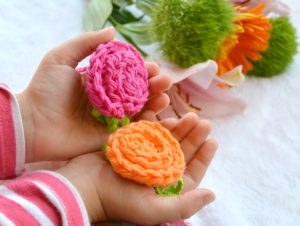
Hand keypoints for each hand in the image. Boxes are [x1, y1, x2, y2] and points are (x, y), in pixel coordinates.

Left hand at [17, 27, 170, 162]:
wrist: (33, 124)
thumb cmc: (45, 90)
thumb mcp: (61, 58)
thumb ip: (86, 43)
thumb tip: (113, 31)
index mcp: (99, 81)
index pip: (126, 74)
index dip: (141, 70)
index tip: (153, 67)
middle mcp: (107, 99)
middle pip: (136, 92)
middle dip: (153, 86)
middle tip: (165, 81)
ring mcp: (110, 119)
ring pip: (138, 110)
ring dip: (154, 103)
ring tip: (165, 98)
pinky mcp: (110, 136)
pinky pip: (132, 129)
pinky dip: (145, 123)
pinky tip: (156, 115)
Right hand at [57, 113, 217, 224]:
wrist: (85, 186)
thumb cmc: (118, 202)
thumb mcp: (154, 210)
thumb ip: (184, 204)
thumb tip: (212, 194)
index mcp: (165, 189)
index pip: (190, 172)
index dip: (203, 157)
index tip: (213, 141)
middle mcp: (157, 173)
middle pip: (181, 153)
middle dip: (193, 137)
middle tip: (204, 122)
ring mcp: (144, 158)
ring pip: (167, 141)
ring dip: (179, 129)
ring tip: (190, 116)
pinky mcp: (131, 145)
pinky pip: (149, 133)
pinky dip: (159, 125)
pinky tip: (168, 117)